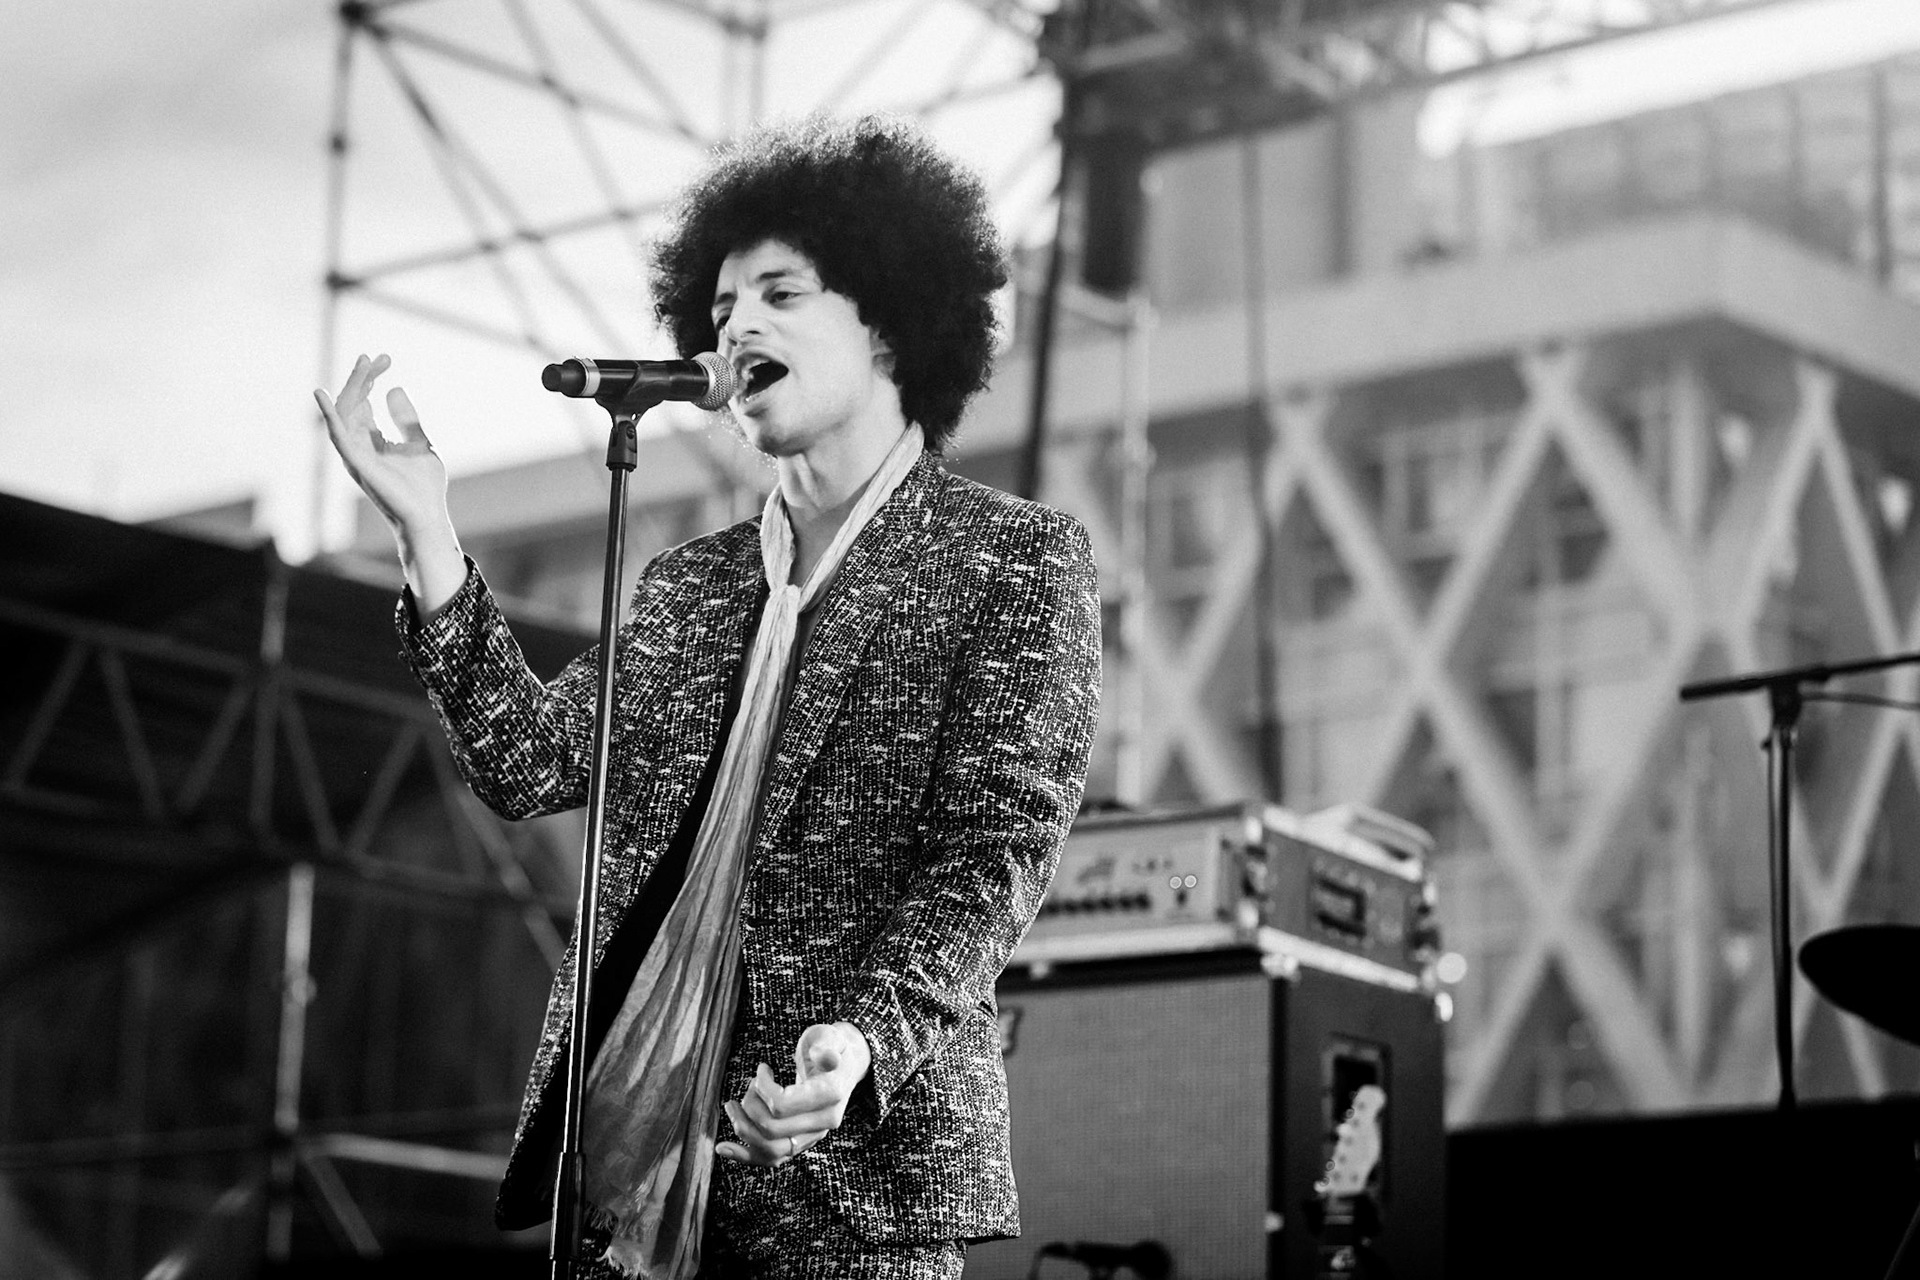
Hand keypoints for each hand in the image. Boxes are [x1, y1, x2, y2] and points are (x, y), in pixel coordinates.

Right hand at [313, 354, 465, 614]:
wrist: (428, 516)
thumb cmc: (424, 488)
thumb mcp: (420, 443)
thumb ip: (406, 419)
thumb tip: (394, 388)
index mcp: (371, 442)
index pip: (362, 403)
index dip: (370, 379)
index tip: (385, 359)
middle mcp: (358, 447)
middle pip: (352, 404)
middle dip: (361, 378)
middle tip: (377, 357)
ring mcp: (355, 455)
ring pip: (345, 414)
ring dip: (353, 386)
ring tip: (365, 364)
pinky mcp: (357, 464)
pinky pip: (337, 436)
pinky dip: (328, 415)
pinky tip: (322, 394)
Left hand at [716, 1022, 870, 1166]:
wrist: (845, 1064)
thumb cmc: (830, 1045)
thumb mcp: (829, 1036)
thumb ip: (827, 1045)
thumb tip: (826, 1057)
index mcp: (830, 1095)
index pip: (782, 1105)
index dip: (762, 1088)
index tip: (761, 1070)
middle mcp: (824, 1122)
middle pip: (772, 1129)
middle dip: (749, 1106)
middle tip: (748, 1085)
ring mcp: (813, 1136)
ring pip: (771, 1149)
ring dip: (743, 1130)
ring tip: (732, 1107)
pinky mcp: (802, 1142)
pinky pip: (772, 1158)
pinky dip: (746, 1156)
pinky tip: (723, 1148)